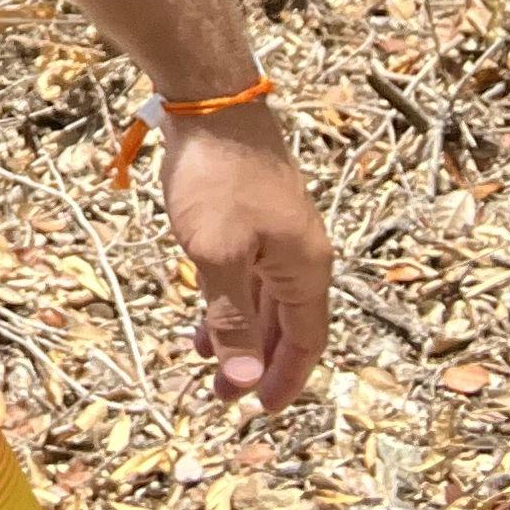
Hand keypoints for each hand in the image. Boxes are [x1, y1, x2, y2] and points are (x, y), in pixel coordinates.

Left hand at [160, 101, 331, 409]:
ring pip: (265, 297)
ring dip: (240, 330)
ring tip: (207, 358)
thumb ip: (231, 319)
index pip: (307, 341)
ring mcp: (277, 229)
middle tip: (223, 394)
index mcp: (306, 268)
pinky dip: (229, 296)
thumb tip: (241, 381)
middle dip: (257, 361)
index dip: (284, 379)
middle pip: (287, 324)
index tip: (258, 411)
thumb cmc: (218, 177)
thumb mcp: (217, 256)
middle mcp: (300, 252)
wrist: (210, 98)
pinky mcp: (252, 210)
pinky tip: (203, 305)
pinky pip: (248, 270)